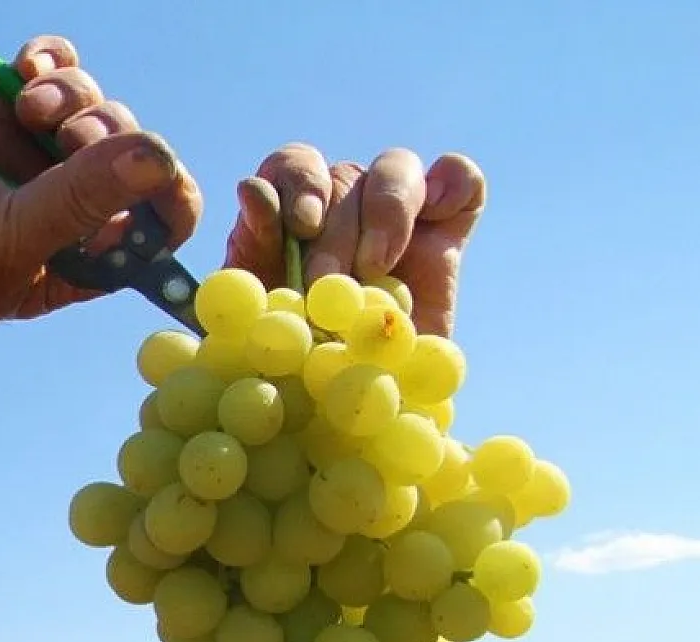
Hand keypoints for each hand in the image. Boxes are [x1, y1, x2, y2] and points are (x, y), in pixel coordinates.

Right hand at [0, 35, 202, 325]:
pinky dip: (49, 60)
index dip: (169, 198)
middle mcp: (55, 208)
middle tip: (65, 134)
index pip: (152, 233)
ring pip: (91, 102)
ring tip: (27, 102)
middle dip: (106, 133)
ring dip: (72, 93)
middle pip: (128, 153)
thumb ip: (84, 197)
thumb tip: (162, 156)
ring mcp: (23, 153)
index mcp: (69, 262)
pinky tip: (27, 66)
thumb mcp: (7, 235)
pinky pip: (53, 69)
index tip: (157, 171)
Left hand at [222, 144, 486, 336]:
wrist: (342, 405)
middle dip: (336, 233)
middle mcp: (341, 202)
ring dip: (386, 210)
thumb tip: (251, 189)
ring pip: (395, 169)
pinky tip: (438, 211)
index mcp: (289, 213)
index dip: (299, 183)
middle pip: (343, 178)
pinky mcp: (444, 231)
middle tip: (327, 283)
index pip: (294, 166)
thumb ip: (252, 245)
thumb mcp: (257, 312)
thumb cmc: (290, 359)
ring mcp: (395, 212)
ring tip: (376, 266)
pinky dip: (454, 181)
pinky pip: (460, 179)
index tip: (303, 223)